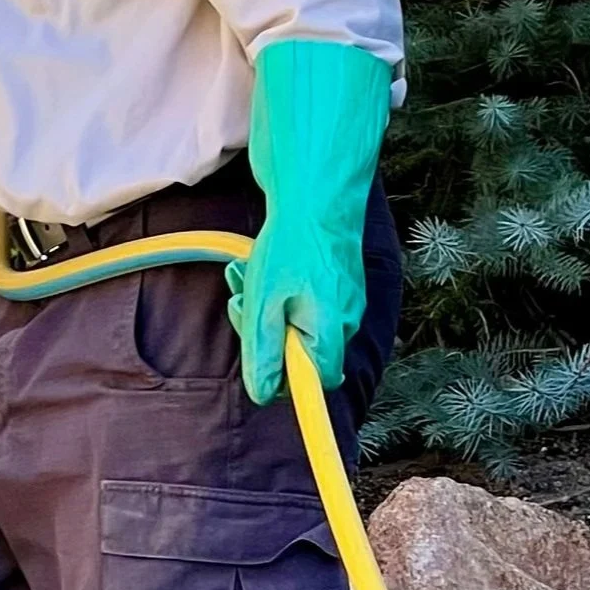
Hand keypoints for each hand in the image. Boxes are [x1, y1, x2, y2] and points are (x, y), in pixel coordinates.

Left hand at [225, 39, 392, 404]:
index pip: (311, 384)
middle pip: (301, 351)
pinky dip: (283, 290)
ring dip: (267, 305)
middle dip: (264, 332)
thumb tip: (262, 394)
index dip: (281, 376)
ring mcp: (348, 302)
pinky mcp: (342, 283)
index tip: (258, 353)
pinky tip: (264, 265)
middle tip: (241, 301)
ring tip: (245, 273)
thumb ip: (263, 353)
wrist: (317, 195)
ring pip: (300, 321)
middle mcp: (347, 323)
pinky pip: (309, 300)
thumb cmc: (289, 249)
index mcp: (330, 334)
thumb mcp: (263, 304)